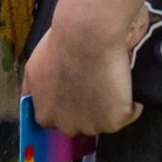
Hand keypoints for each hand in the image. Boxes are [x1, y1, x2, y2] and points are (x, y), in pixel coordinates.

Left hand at [24, 5, 144, 136]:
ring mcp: (91, 126)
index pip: (56, 121)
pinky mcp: (114, 121)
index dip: (69, 104)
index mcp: (45, 115)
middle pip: (81, 124)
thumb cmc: (61, 43)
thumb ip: (32, 89)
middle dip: (89, 107)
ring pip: (104, 120)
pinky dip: (131, 102)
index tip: (77, 90)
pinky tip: (124, 81)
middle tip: (95, 81)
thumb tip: (30, 100)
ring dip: (109, 104)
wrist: (87, 34)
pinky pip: (129, 114)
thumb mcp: (34, 67)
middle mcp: (66, 126)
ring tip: (110, 77)